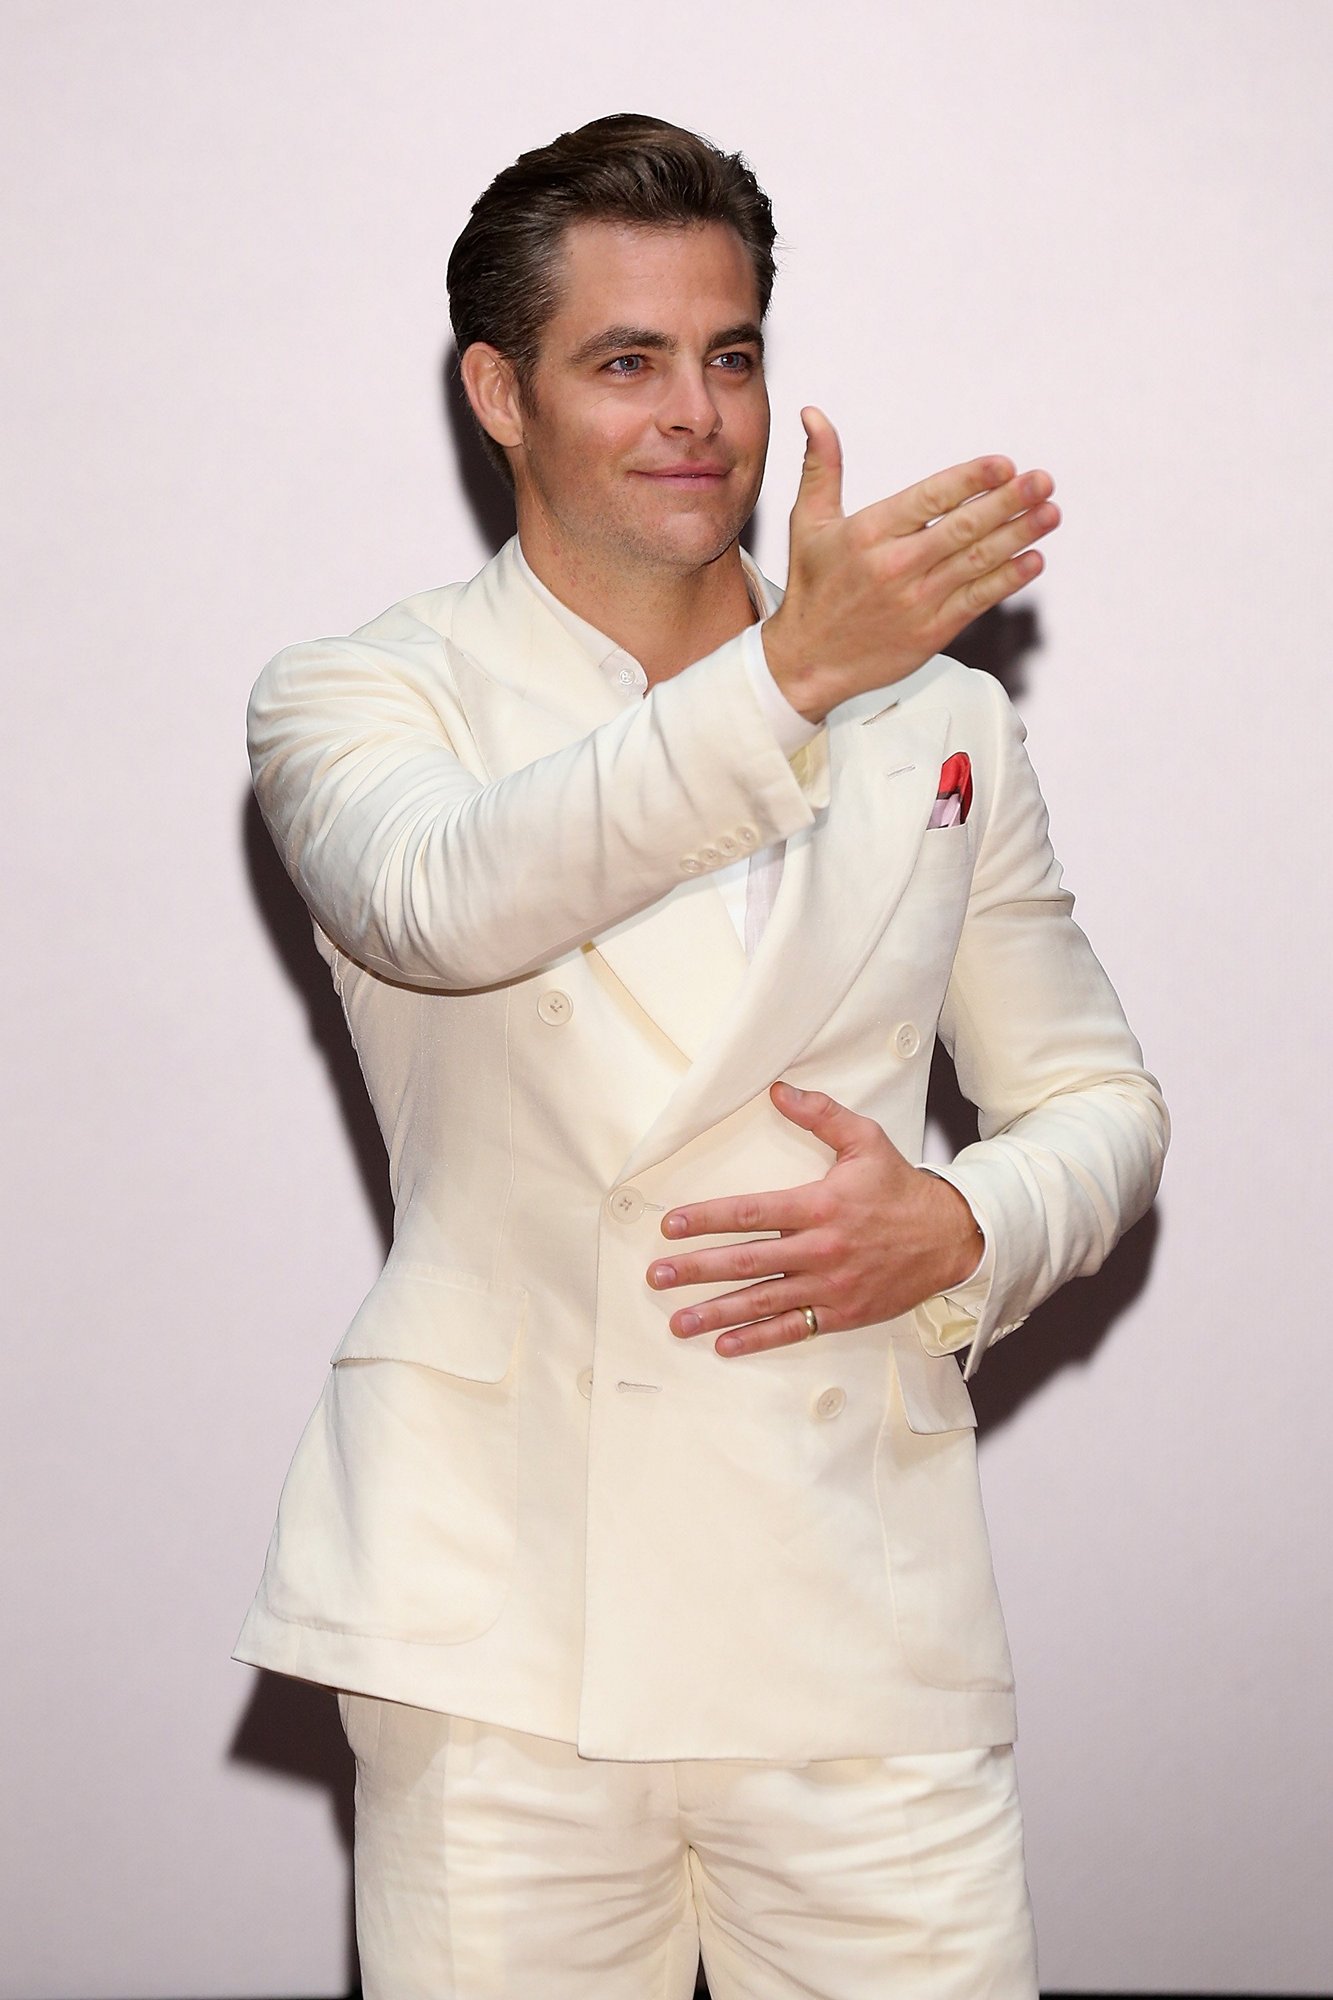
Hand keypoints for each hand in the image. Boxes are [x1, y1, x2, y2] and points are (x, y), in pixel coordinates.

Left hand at [646, 1082, 983, 1357]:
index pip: (750, 1213)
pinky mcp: (842, 1313)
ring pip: (763, 1301)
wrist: (950, 1238)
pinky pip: (793, 1329)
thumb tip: (779, 1089)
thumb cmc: (901, 1188)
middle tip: (657, 1276)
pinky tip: (724, 1345)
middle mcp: (820, 1249)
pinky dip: (757, 1339)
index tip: (670, 1225)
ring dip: (716, 1312)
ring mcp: (830, 1287)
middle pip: (746, 1262)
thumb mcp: (865, 1140)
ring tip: (678, 1321)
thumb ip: (820, 1114)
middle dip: (696, 1270)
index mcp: (820, 1205)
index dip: (706, 1219)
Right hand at [761, 409, 1059, 722]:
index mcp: (869, 533)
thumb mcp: (808, 523)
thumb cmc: (812, 589)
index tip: (1004, 465)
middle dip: (1009, 502)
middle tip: (1043, 481)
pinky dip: (1009, 579)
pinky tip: (1034, 559)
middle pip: (963, 527)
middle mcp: (896, 566)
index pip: (929, 498)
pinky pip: (979, 600)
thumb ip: (821, 466)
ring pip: (978, 561)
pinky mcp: (932, 632)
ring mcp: (918, 601)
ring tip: (1051, 512)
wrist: (808, 663)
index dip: (970, 480)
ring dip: (1020, 535)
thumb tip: (814, 413)